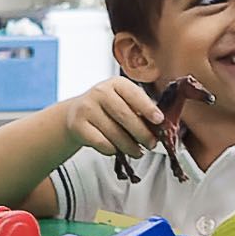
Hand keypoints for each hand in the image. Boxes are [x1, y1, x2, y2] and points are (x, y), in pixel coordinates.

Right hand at [53, 74, 172, 161]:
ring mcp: (87, 108)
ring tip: (137, 152)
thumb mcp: (122, 101)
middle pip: (125, 116)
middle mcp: (100, 92)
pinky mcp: (78, 125)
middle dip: (142, 133)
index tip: (159, 120)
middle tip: (151, 143)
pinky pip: (101, 142)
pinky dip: (112, 149)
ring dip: (129, 146)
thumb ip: (140, 110)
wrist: (75, 113)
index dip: (148, 108)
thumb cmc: (106, 108)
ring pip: (114, 132)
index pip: (134, 94)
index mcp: (116, 83)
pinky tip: (117, 150)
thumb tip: (159, 127)